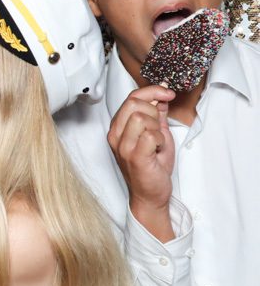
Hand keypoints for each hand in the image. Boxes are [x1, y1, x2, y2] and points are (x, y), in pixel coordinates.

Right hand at [107, 85, 175, 240]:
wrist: (151, 195)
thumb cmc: (152, 166)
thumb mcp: (157, 134)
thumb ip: (157, 114)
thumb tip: (162, 95)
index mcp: (119, 127)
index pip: (132, 97)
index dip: (153, 90)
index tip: (168, 93)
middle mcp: (116, 135)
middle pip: (134, 103)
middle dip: (154, 110)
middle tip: (159, 127)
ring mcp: (123, 146)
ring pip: (141, 117)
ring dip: (156, 127)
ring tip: (157, 141)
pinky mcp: (134, 156)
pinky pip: (150, 134)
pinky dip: (159, 139)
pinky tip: (158, 149)